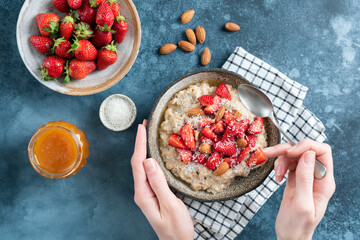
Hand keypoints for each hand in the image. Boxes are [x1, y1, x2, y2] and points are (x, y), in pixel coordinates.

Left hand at [131, 120, 193, 239]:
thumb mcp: (171, 206)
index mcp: (143, 193)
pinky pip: (149, 172)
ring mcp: (146, 192)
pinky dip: (150, 158)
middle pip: (138, 162)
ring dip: (144, 149)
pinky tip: (154, 153)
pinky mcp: (153, 193)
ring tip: (148, 134)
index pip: (138, 163)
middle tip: (145, 125)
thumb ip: (159, 183)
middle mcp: (142, 191)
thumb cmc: (176, 228)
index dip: (140, 144)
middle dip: (140, 142)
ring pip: (142, 166)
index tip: (142, 128)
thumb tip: (149, 161)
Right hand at [263, 140, 335, 239]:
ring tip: (276, 173)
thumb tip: (308, 154)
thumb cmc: (297, 225)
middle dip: (288, 150)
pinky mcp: (295, 178)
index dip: (307, 146)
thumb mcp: (301, 203)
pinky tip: (277, 177)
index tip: (291, 151)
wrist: (289, 236)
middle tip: (272, 153)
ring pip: (294, 155)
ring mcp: (305, 176)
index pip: (322, 152)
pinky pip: (288, 163)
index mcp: (324, 182)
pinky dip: (279, 165)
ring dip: (281, 159)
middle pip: (305, 150)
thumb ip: (305, 178)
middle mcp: (316, 176)